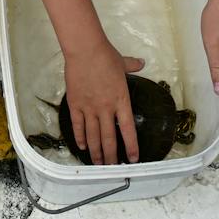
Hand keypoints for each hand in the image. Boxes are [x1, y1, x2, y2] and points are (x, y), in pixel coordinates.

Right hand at [62, 39, 144, 163]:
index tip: (133, 159)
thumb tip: (142, 62)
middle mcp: (106, 108)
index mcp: (121, 100)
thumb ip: (133, 66)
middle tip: (113, 168)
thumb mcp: (123, 62)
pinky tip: (82, 146)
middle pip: (109, 138)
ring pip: (93, 136)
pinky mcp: (75, 105)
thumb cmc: (105, 55)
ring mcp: (90, 108)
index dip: (131, 146)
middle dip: (112, 156)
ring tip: (98, 163)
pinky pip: (78, 125)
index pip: (128, 129)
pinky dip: (80, 137)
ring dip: (96, 152)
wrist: (85, 50)